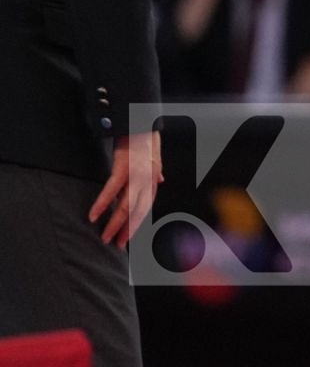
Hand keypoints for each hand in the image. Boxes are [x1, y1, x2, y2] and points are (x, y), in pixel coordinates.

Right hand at [89, 129, 160, 248]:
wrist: (142, 121)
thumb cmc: (145, 139)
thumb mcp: (155, 156)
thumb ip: (155, 171)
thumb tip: (160, 180)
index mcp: (153, 180)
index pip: (145, 208)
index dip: (136, 224)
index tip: (127, 237)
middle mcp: (148, 180)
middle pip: (138, 212)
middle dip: (127, 230)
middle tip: (117, 246)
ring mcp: (137, 175)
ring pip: (126, 206)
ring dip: (114, 224)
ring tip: (105, 237)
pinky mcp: (123, 168)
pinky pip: (111, 190)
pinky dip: (101, 204)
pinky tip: (93, 215)